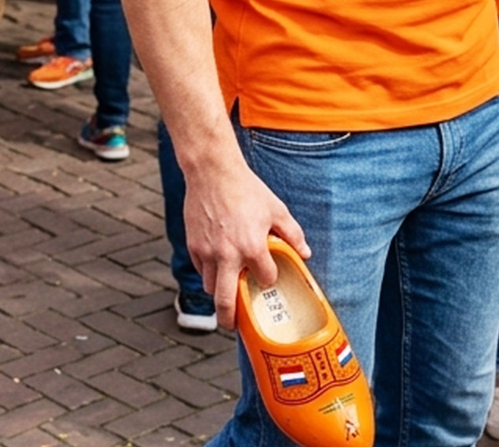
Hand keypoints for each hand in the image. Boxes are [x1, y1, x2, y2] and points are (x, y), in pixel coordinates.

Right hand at [183, 150, 309, 329]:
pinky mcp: (193, 246)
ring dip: (219, 294)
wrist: (212, 172)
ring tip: (227, 293)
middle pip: (226, 302)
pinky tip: (217, 267)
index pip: (265, 278)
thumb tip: (305, 254)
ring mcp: (207, 253)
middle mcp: (228, 255)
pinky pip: (201, 271)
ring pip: (210, 288)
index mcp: (252, 247)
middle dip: (230, 320)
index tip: (270, 275)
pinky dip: (209, 274)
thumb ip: (292, 233)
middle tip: (233, 326)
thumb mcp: (276, 209)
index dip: (270, 277)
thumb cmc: (247, 189)